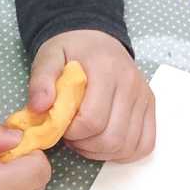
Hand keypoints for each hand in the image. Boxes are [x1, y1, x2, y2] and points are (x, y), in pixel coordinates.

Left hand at [26, 29, 154, 162]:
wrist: (96, 37)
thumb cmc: (71, 51)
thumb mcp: (48, 57)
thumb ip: (41, 81)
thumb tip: (38, 108)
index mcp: (106, 70)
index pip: (92, 120)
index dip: (72, 132)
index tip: (61, 124)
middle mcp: (131, 84)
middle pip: (112, 138)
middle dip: (86, 146)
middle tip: (72, 134)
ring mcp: (144, 97)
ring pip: (128, 146)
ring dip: (102, 151)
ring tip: (86, 137)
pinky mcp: (150, 107)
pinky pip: (145, 144)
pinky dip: (124, 152)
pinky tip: (105, 141)